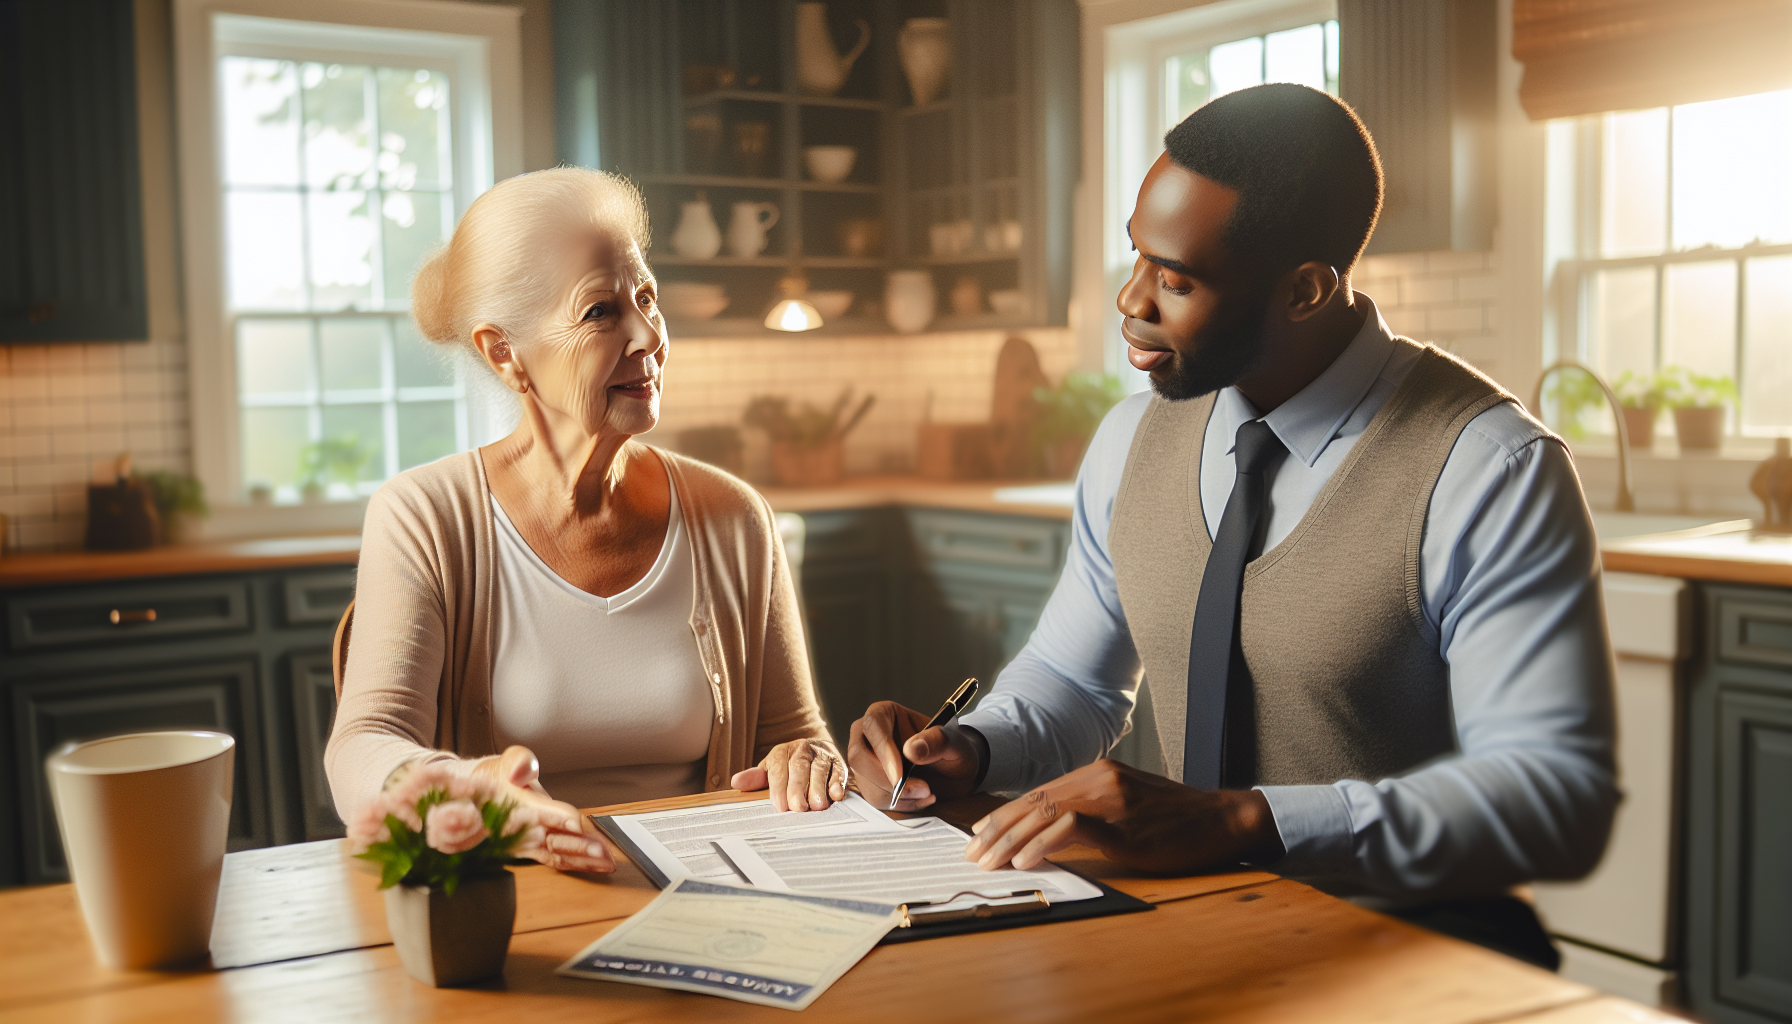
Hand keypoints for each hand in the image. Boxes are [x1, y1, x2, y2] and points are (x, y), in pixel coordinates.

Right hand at [468, 746, 614, 873]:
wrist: (480, 799)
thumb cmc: (498, 779)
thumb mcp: (505, 762)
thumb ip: (518, 761)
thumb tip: (522, 769)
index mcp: (517, 806)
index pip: (539, 812)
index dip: (558, 817)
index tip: (576, 822)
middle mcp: (522, 831)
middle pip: (551, 840)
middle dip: (577, 847)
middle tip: (601, 851)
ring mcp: (528, 845)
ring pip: (556, 855)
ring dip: (583, 861)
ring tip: (607, 862)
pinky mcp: (534, 853)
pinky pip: (556, 861)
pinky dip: (578, 865)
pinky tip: (598, 866)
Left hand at [729, 738, 846, 811]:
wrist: (816, 751)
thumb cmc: (789, 768)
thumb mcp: (771, 770)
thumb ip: (756, 778)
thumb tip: (736, 782)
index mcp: (783, 751)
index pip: (779, 767)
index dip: (779, 787)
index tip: (780, 806)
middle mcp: (803, 749)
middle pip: (799, 767)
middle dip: (798, 788)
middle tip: (798, 808)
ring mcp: (822, 755)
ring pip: (820, 769)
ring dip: (819, 787)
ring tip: (817, 806)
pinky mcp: (839, 763)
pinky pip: (839, 772)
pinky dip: (838, 783)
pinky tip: (836, 795)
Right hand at [847, 701, 982, 810]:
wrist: (955, 771)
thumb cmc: (953, 750)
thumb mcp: (955, 743)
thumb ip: (937, 741)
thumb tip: (911, 749)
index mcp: (885, 714)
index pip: (873, 726)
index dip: (883, 751)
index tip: (900, 775)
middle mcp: (869, 736)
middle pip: (859, 757)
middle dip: (887, 780)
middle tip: (921, 788)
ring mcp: (867, 761)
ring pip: (865, 782)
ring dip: (896, 797)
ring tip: (927, 792)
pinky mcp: (871, 783)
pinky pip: (874, 798)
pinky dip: (899, 805)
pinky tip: (920, 798)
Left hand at [962, 759, 1283, 873]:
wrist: (1224, 819)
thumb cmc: (1176, 819)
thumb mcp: (1127, 805)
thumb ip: (1090, 811)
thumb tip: (1047, 835)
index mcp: (1097, 773)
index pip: (1037, 794)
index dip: (1004, 816)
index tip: (980, 837)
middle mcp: (1099, 780)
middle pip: (1034, 802)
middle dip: (997, 829)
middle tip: (973, 854)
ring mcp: (1113, 802)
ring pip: (1046, 813)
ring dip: (1012, 839)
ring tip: (991, 860)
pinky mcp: (1126, 828)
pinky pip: (1074, 829)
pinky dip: (1044, 843)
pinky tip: (1026, 859)